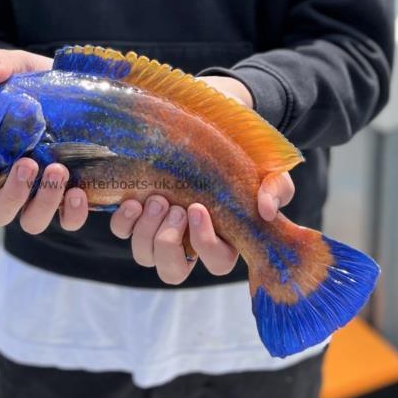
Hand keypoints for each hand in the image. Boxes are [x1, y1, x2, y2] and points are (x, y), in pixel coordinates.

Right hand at [0, 49, 88, 231]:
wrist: (82, 94)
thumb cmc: (38, 88)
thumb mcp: (19, 69)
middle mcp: (10, 186)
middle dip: (11, 193)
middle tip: (27, 164)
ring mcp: (39, 197)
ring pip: (31, 220)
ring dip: (43, 202)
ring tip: (59, 169)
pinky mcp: (69, 200)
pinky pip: (68, 221)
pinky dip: (72, 214)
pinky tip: (79, 193)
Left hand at [110, 76, 294, 283]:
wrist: (214, 126)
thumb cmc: (243, 156)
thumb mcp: (268, 170)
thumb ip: (275, 189)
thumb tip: (265, 210)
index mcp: (223, 239)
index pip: (216, 262)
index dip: (205, 243)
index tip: (197, 208)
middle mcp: (188, 241)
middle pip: (172, 271)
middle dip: (168, 244)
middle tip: (175, 207)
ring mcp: (160, 229)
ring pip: (144, 255)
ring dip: (147, 231)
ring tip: (156, 199)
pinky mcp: (137, 214)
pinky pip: (122, 232)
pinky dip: (124, 222)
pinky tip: (133, 201)